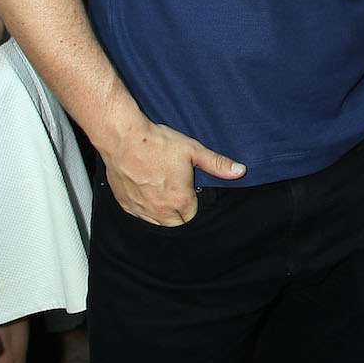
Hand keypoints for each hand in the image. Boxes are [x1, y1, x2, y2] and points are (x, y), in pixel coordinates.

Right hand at [103, 116, 245, 225]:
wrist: (123, 138)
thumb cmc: (158, 143)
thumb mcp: (193, 150)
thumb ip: (217, 164)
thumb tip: (240, 171)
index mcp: (180, 200)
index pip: (193, 216)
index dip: (194, 204)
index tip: (191, 191)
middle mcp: (161, 210)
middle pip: (177, 224)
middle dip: (181, 213)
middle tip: (178, 192)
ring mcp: (141, 209)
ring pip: (157, 223)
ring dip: (163, 214)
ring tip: (163, 192)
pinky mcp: (126, 205)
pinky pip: (140, 216)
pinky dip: (145, 209)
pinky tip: (147, 193)